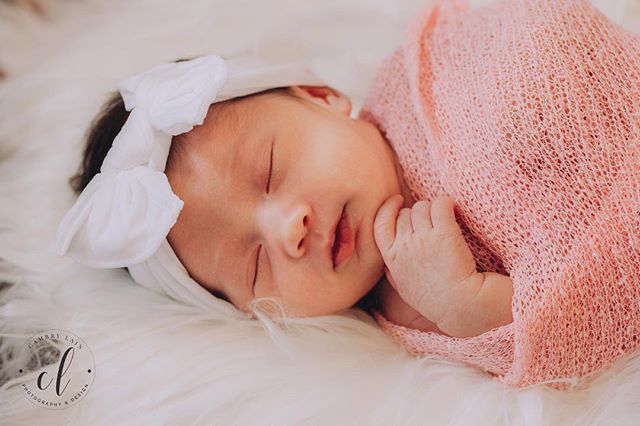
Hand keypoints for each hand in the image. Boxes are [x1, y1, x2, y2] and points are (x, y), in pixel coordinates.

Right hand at [373, 194, 477, 323]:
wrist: (461, 307)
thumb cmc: (436, 302)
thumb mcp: (405, 290)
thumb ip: (393, 274)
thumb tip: (388, 265)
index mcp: (392, 259)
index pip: (380, 224)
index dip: (388, 209)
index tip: (398, 202)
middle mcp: (405, 245)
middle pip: (406, 213)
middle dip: (418, 214)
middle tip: (433, 222)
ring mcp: (424, 238)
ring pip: (423, 207)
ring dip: (434, 209)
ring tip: (446, 220)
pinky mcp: (445, 233)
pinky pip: (441, 204)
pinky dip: (447, 204)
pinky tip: (454, 211)